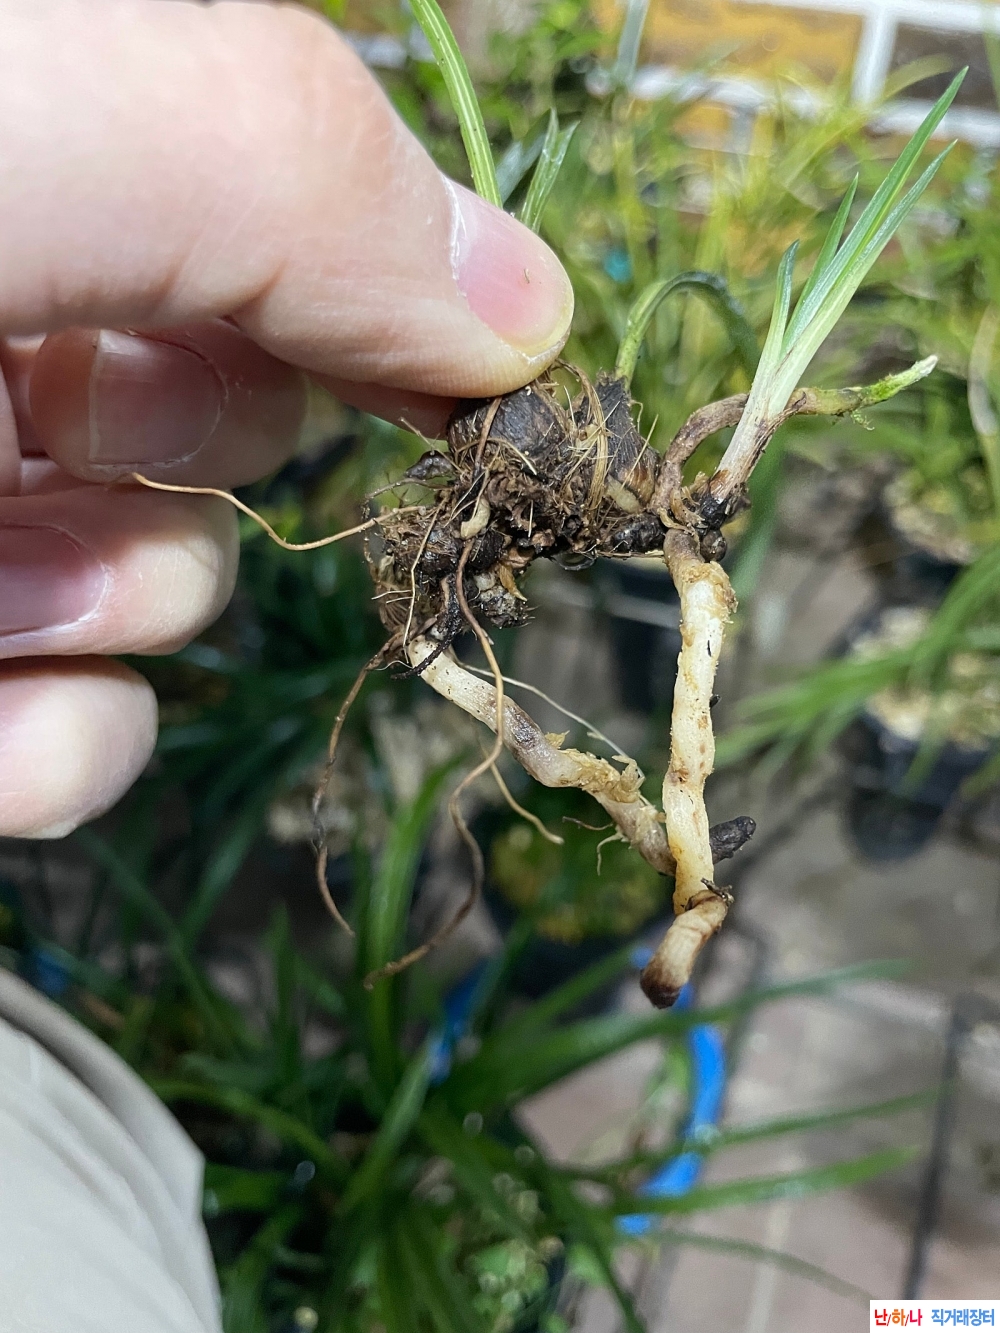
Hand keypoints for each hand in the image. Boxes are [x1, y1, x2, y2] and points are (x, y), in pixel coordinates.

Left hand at [0, 0, 572, 837]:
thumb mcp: (44, 127)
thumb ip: (290, 176)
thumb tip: (532, 307)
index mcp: (49, 166)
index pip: (266, 221)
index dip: (382, 290)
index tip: (469, 378)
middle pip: (222, 410)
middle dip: (219, 443)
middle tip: (137, 429)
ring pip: (158, 592)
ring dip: (133, 600)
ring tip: (11, 575)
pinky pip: (74, 745)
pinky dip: (65, 752)